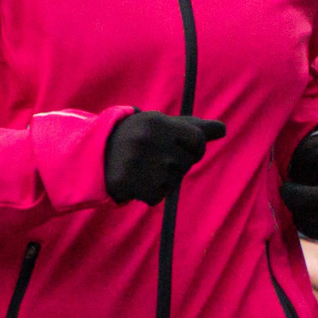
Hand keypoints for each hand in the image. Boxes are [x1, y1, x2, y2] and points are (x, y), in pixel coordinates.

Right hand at [103, 112, 226, 205]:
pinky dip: (151, 192)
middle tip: (153, 156)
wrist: (95, 156)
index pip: (198, 140)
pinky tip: (137, 180)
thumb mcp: (163, 124)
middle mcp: (148, 141)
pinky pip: (159, 195)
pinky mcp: (131, 185)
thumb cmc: (138, 136)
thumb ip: (194, 127)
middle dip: (177, 162)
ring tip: (143, 167)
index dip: (194, 147)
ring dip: (163, 178)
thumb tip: (223, 130)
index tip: (180, 146)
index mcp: (158, 122)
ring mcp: (139, 164)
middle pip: (187, 162)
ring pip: (174, 180)